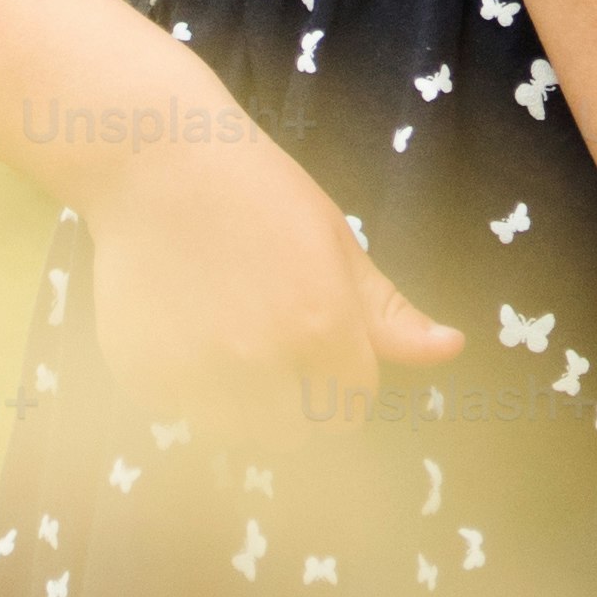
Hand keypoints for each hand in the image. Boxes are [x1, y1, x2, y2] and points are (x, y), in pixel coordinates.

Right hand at [81, 128, 463, 439]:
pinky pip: (178, 410)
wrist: (155, 159)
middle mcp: (261, 362)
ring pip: (237, 433)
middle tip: (272, 341)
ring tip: (225, 335)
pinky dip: (183, 386)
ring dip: (239, 403)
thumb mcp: (337, 243)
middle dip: (294, 403)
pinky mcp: (145, 375)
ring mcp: (197, 373)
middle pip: (297, 436)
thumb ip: (389, 314)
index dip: (343, 378)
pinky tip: (181, 327)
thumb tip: (452, 350)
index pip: (352, 407)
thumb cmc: (257, 191)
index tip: (322, 344)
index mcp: (321, 330)